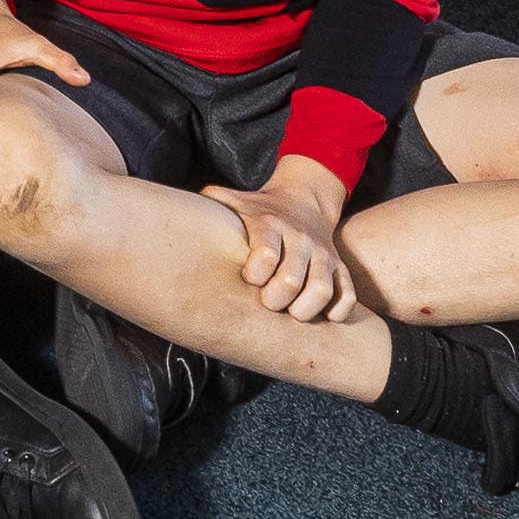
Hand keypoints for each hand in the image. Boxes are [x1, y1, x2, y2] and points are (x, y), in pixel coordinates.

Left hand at [203, 162, 365, 324]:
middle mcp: (299, 239)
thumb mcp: (231, 201)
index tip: (247, 279)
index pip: (265, 254)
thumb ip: (208, 205)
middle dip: (275, 302)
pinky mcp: (340, 268)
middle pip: (292, 281)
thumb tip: (171, 212)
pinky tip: (321, 317)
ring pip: (322, 292)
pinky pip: (347, 297)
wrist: (301, 201)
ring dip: (304, 312)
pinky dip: (337, 313)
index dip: (255, 274)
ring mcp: (322, 255)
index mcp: (269, 224)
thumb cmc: (255, 210)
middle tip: (266, 304)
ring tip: (290, 315)